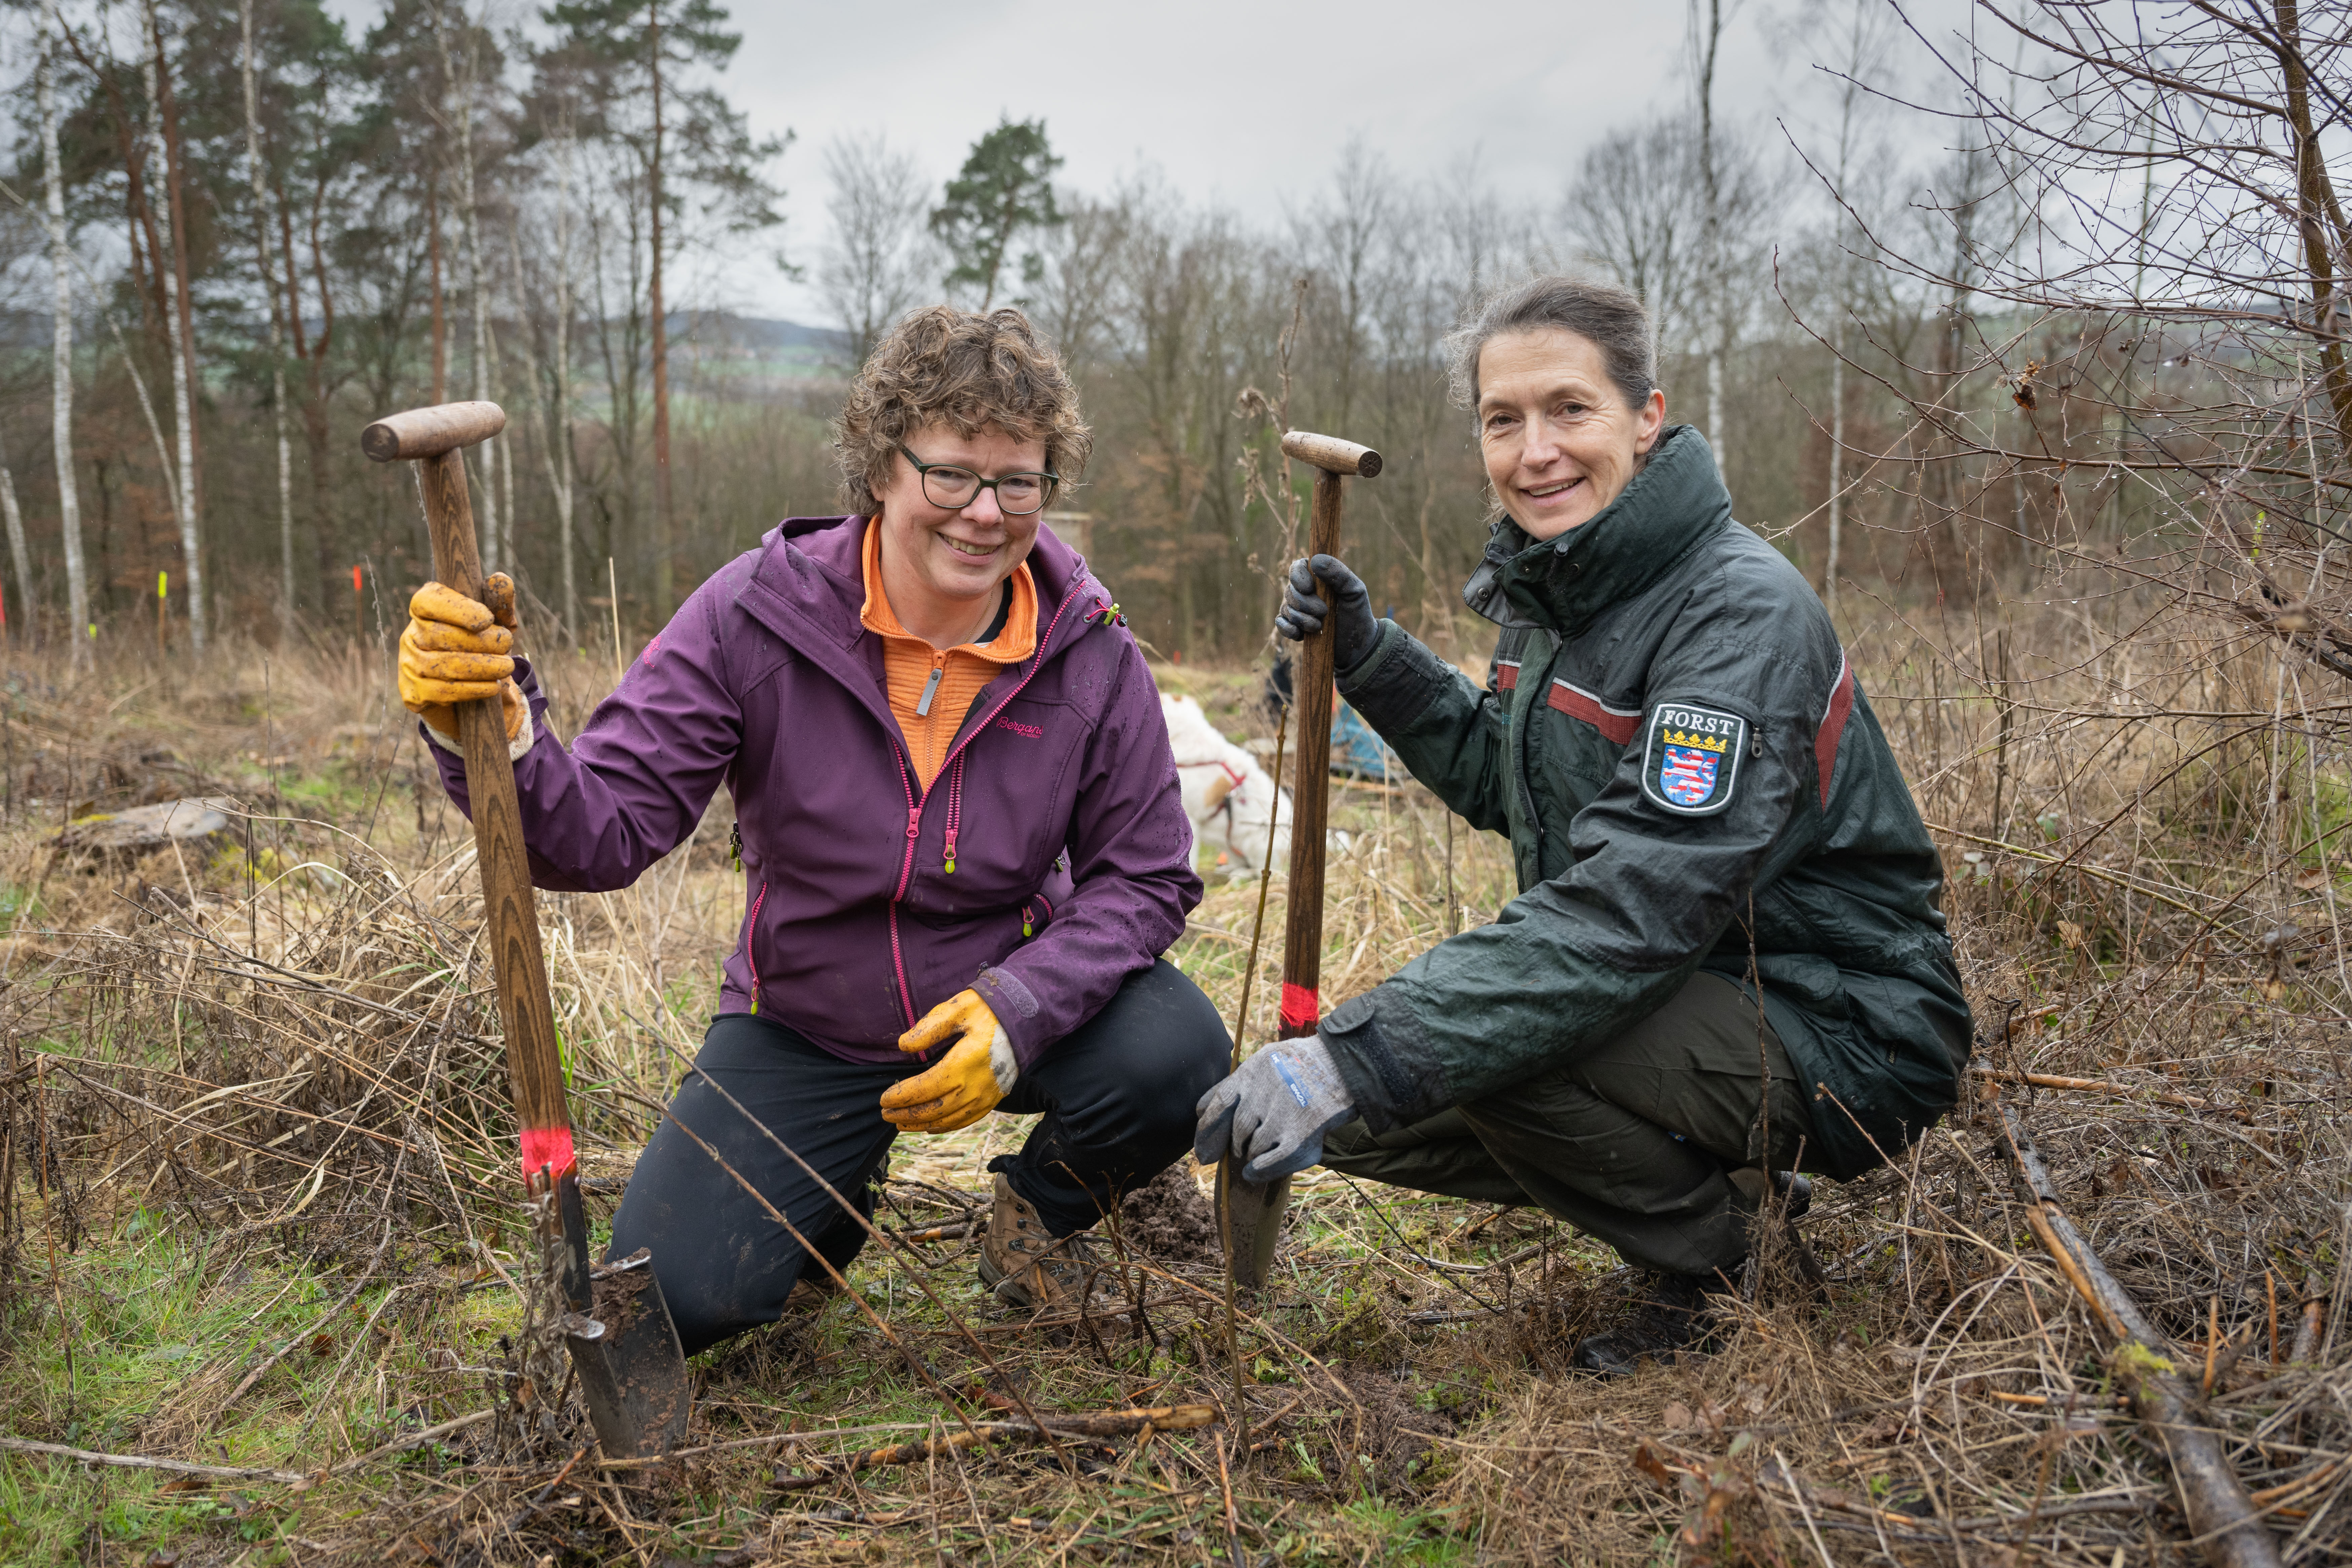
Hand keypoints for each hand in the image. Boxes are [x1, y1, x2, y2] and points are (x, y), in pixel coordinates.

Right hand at [399, 575, 525, 742]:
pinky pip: (443, 692)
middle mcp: (410, 636)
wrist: (464, 686)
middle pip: (440, 636)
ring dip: (481, 667)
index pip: (428, 601)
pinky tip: (493, 687)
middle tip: (507, 645)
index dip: (457, 609)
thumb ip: (498, 602)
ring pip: (442, 666)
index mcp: (424, 610)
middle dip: (480, 641)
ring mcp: (409, 665)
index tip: (488, 618)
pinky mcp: (414, 693)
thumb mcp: (495, 622)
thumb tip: (501, 580)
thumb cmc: (479, 644)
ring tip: (506, 667)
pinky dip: (472, 689)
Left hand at [880, 989, 1016, 1133]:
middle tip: (886, 1113)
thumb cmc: (990, 1011)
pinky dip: (946, 1126)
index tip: (883, 1098)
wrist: (1026, 1020)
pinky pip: (966, 1120)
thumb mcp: (958, 1009)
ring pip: (949, 1120)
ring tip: (901, 1124)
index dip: (902, 1097)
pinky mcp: (994, 1099)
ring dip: (922, 1124)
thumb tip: (904, 1045)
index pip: (924, 1088)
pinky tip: (932, 1126)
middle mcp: (975, 1087)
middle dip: (906, 1114)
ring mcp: (986, 1096)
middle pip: (933, 1109)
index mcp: (963, 1064)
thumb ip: (929, 1027)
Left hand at [1193, 1035, 1353, 1183]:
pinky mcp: (1300, 1135)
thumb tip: (1199, 1111)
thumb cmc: (1301, 1066)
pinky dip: (1258, 1170)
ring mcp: (1281, 1115)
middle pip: (1237, 1130)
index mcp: (1251, 1073)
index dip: (1206, 1130)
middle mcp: (1263, 1093)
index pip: (1217, 1104)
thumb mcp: (1263, 1062)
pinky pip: (1269, 1162)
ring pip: (1252, 1147)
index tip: (1203, 1151)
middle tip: (1241, 1148)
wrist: (1343, 1066)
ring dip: (1251, 1154)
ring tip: (1262, 1149)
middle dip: (1236, 1144)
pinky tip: (1253, 1172)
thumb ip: (1233, 1084)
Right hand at [1272, 555, 1377, 673]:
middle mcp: (1305, 592)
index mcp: (1318, 578)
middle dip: (1305, 604)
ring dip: (1302, 619)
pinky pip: (1280, 624)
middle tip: (1324, 612)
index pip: (1297, 567)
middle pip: (1290, 590)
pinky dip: (1288, 629)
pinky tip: (1300, 635)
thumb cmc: (1358, 614)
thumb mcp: (1355, 591)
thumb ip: (1339, 574)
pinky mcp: (1294, 626)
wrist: (1358, 646)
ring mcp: (1298, 609)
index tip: (1309, 588)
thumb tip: (1315, 561)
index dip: (1298, 576)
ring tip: (1319, 626)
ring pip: (1286, 608)